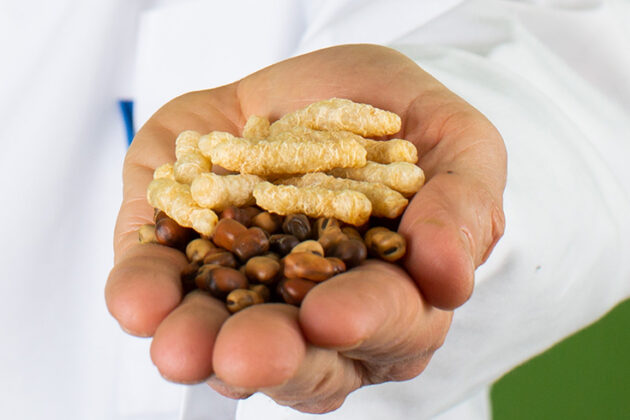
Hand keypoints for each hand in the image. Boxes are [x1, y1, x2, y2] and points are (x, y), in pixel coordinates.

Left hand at [105, 44, 505, 412]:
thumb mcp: (456, 144)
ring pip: (221, 339)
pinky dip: (144, 294)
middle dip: (273, 356)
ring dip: (198, 346)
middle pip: (300, 355)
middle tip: (245, 357)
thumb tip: (448, 280)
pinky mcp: (181, 257)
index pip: (385, 322)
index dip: (363, 322)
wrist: (311, 85)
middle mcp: (316, 312)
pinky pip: (157, 287)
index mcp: (392, 293)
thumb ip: (463, 208)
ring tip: (180, 347)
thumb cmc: (396, 118)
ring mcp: (244, 291)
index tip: (332, 316)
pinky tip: (139, 302)